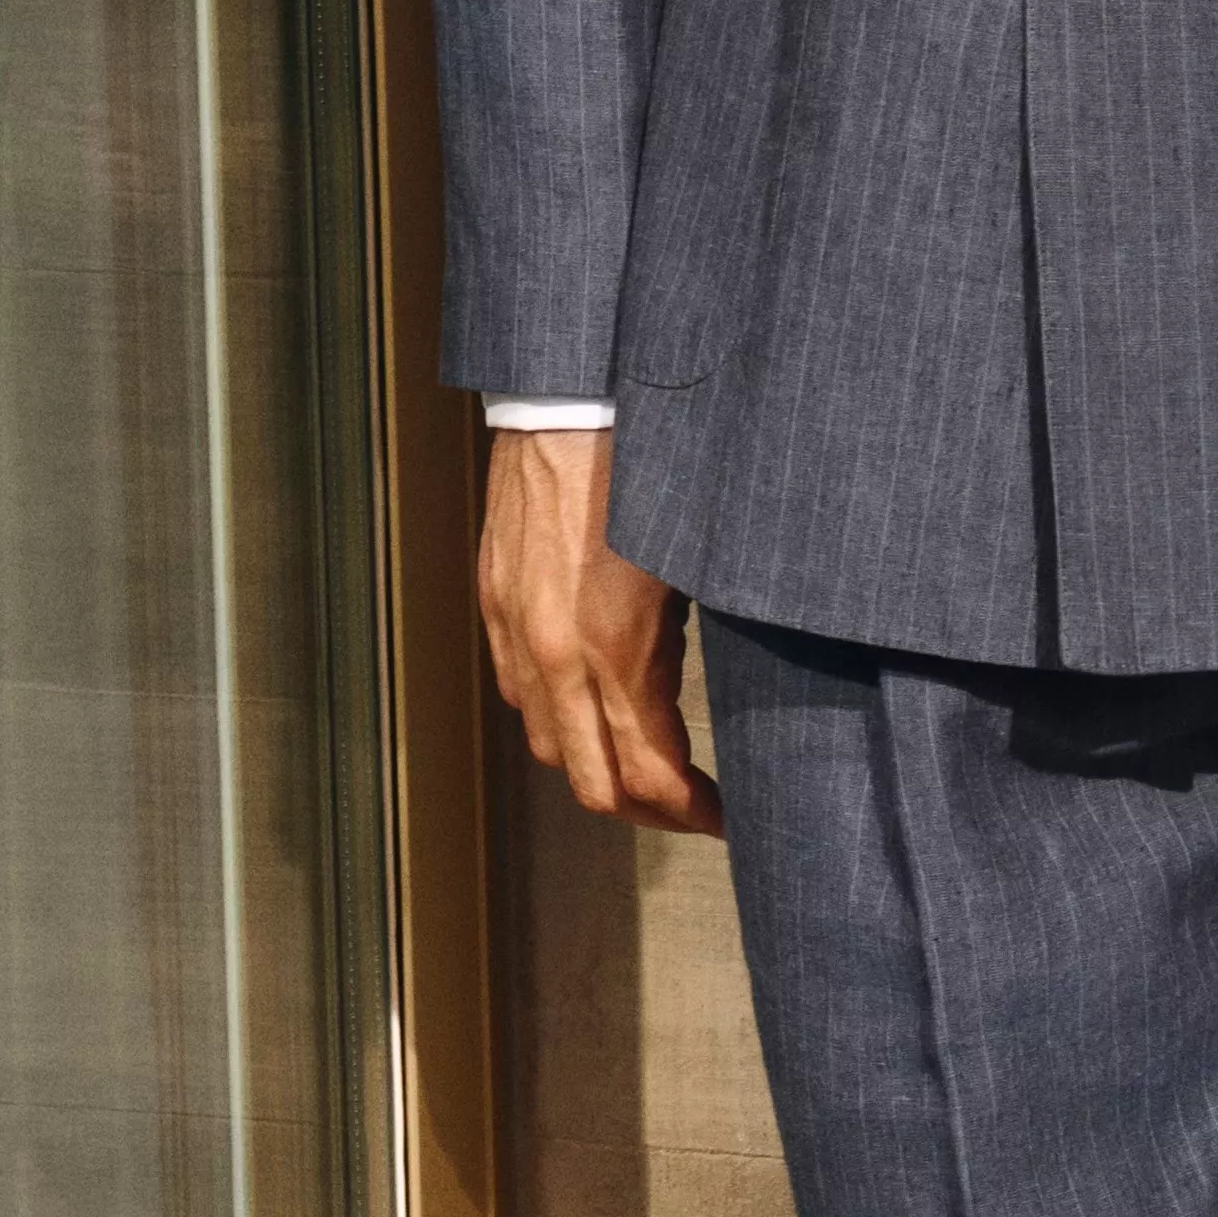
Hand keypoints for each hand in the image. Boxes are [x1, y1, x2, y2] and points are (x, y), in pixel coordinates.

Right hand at [478, 424, 720, 836]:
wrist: (569, 400)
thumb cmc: (648, 473)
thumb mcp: (691, 572)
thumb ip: (679, 656)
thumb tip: (684, 715)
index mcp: (614, 649)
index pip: (650, 777)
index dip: (692, 812)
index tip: (723, 817)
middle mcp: (555, 654)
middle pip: (594, 785)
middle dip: (649, 812)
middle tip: (690, 808)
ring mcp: (517, 631)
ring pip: (550, 746)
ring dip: (598, 767)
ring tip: (645, 761)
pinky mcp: (494, 602)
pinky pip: (519, 691)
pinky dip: (558, 716)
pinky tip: (593, 702)